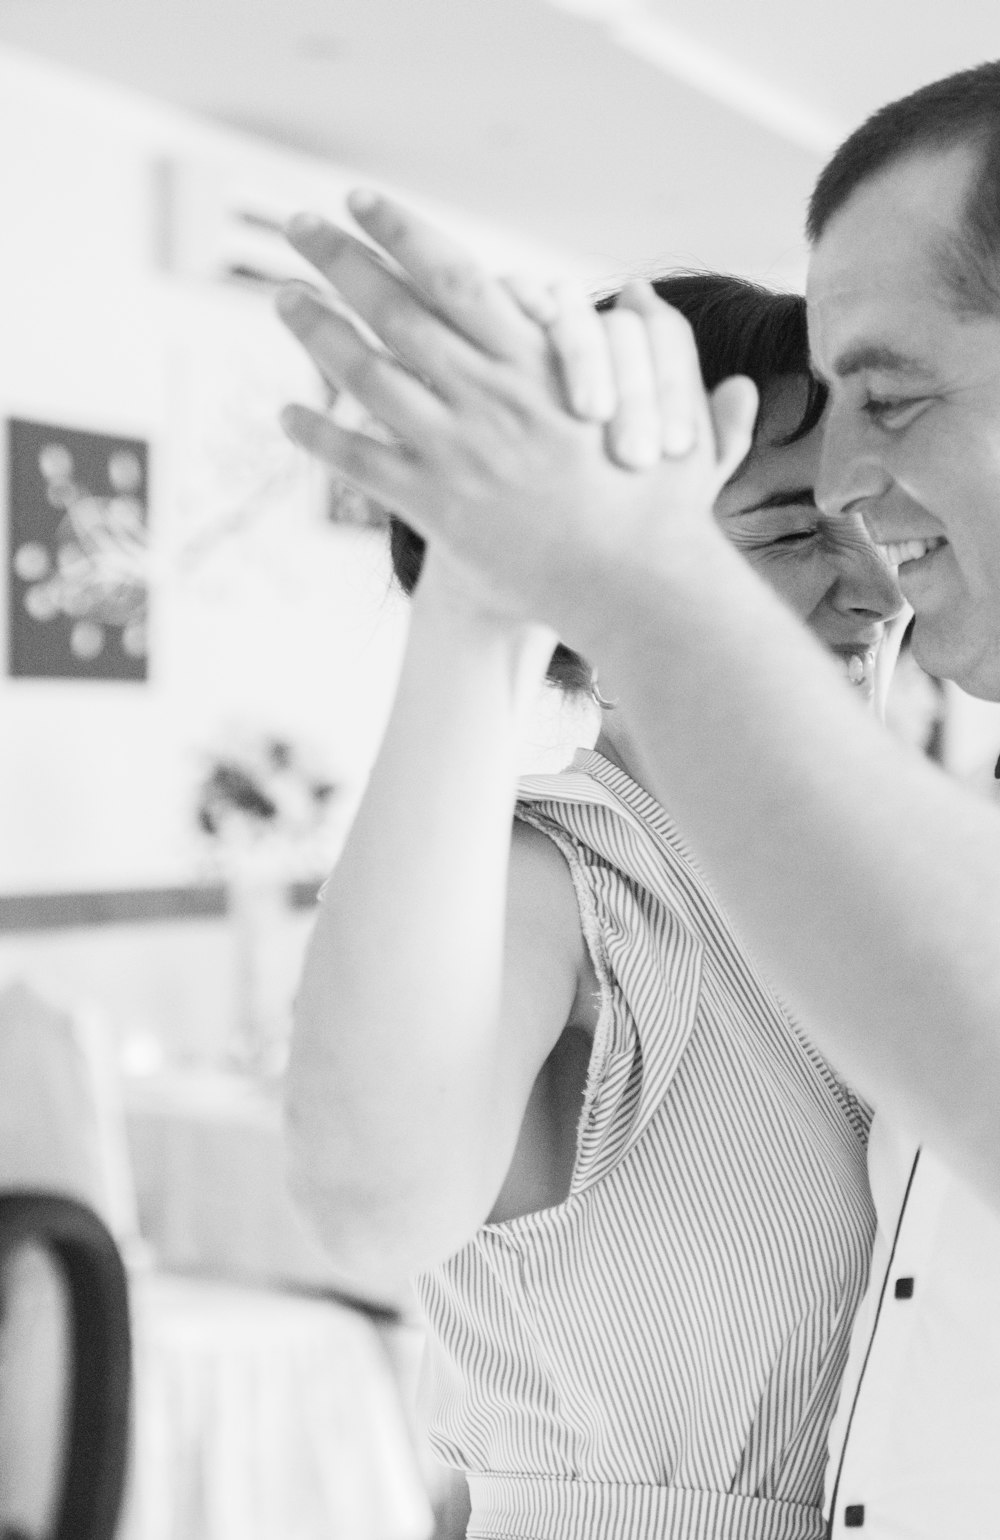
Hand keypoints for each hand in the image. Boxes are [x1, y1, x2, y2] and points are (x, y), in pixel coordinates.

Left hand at [276, 192, 756, 644]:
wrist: (635, 587)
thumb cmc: (664, 518)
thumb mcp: (689, 449)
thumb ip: (701, 408)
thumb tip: (723, 372)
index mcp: (537, 363)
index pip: (452, 276)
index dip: (401, 232)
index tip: (362, 203)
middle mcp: (487, 394)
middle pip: (391, 308)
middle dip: (337, 258)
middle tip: (296, 227)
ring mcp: (456, 449)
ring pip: (363, 373)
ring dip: (313, 331)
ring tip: (281, 299)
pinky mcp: (436, 506)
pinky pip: (359, 461)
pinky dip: (317, 435)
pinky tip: (284, 413)